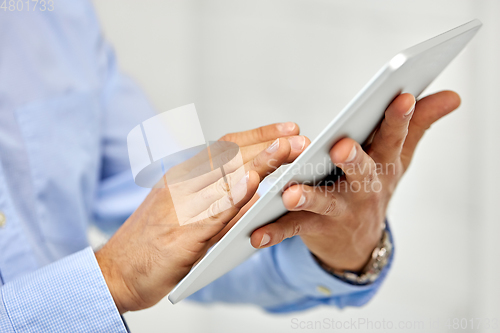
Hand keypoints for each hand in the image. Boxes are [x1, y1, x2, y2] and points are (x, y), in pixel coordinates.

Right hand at [96, 122, 309, 312]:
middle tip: (299, 137)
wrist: (115, 272)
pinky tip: (255, 185)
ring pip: (225, 177)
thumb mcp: (182, 211)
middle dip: (268, 144)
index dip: (258, 135)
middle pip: (230, 156)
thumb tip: (251, 185)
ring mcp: (180, 207)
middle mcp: (181, 184)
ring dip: (260, 161)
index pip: (225, 147)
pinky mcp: (181, 234)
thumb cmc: (152, 243)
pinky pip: (213, 212)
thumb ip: (212, 196)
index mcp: (182, 177)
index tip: (286, 129)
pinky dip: (235, 196)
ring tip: (289, 150)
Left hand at [250, 91, 460, 271]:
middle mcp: (363, 188)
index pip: (393, 138)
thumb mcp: (398, 158)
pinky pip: (294, 229)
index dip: (399, 119)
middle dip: (353, 159)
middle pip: (360, 171)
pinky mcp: (315, 228)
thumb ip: (418, 125)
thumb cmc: (374, 185)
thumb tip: (452, 95)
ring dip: (307, 197)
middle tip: (341, 146)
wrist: (357, 240)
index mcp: (381, 165)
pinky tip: (256, 233)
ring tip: (289, 192)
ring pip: (323, 202)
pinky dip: (275, 231)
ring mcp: (340, 211)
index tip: (403, 95)